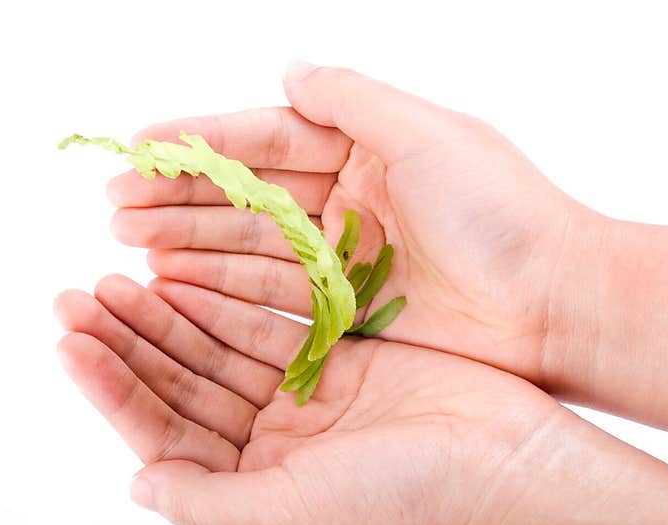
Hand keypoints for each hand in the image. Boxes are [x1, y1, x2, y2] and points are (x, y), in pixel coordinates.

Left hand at [54, 274, 557, 524]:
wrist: (510, 472)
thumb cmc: (406, 508)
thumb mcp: (294, 513)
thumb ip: (209, 502)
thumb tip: (137, 488)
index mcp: (255, 487)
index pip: (165, 432)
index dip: (114, 387)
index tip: (70, 341)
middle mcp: (275, 444)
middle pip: (185, 383)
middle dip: (133, 340)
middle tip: (82, 292)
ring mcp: (309, 399)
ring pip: (221, 346)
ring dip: (173, 312)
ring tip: (122, 272)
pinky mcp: (344, 358)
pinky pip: (274, 321)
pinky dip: (232, 298)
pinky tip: (190, 271)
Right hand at [107, 64, 591, 391]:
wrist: (553, 306)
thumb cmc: (502, 214)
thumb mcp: (429, 135)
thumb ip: (355, 100)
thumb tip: (289, 70)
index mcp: (368, 149)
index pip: (267, 139)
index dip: (202, 143)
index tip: (139, 148)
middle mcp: (351, 201)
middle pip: (249, 195)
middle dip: (182, 198)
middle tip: (115, 207)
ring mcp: (347, 259)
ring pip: (252, 246)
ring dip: (192, 243)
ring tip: (131, 245)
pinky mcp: (350, 312)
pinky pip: (275, 295)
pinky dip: (226, 287)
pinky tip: (178, 283)